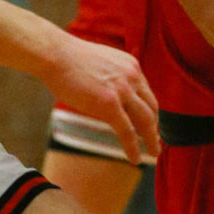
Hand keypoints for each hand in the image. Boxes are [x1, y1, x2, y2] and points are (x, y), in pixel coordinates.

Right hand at [44, 33, 159, 163]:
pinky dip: (133, 147)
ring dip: (151, 140)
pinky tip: (134, 158)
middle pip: (151, 107)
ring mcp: (122, 90)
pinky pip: (127, 131)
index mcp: (131, 66)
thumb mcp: (102, 63)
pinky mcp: (109, 104)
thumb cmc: (70, 59)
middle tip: (156, 142)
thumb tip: (110, 92)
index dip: (151, 112)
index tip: (151, 125)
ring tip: (153, 154)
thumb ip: (112, 77)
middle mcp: (132, 76)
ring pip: (145, 121)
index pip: (147, 93)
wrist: (56, 55)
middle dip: (155, 127)